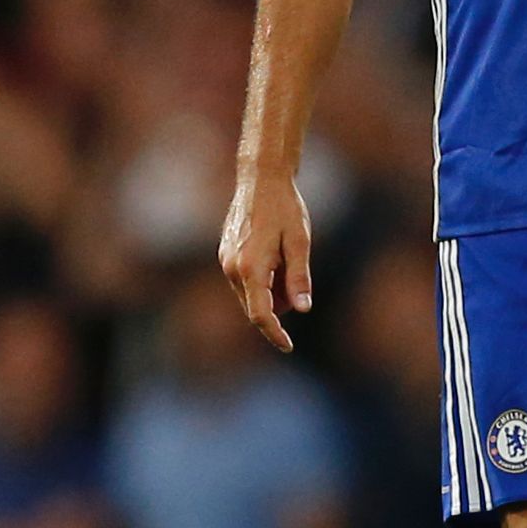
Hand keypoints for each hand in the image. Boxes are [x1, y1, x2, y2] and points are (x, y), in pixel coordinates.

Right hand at [218, 173, 313, 352]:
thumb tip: (302, 309)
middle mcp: (231, 268)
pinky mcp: (225, 254)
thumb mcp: (300, 243)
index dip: (275, 333)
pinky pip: (243, 281)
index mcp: (250, 268)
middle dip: (278, 307)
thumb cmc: (284, 209)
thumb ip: (299, 277)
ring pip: (249, 294)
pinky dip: (262, 281)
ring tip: (287, 262)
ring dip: (270, 293)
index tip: (288, 347)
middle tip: (297, 285)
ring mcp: (225, 261)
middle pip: (255, 307)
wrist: (260, 180)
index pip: (261, 314)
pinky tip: (277, 260)